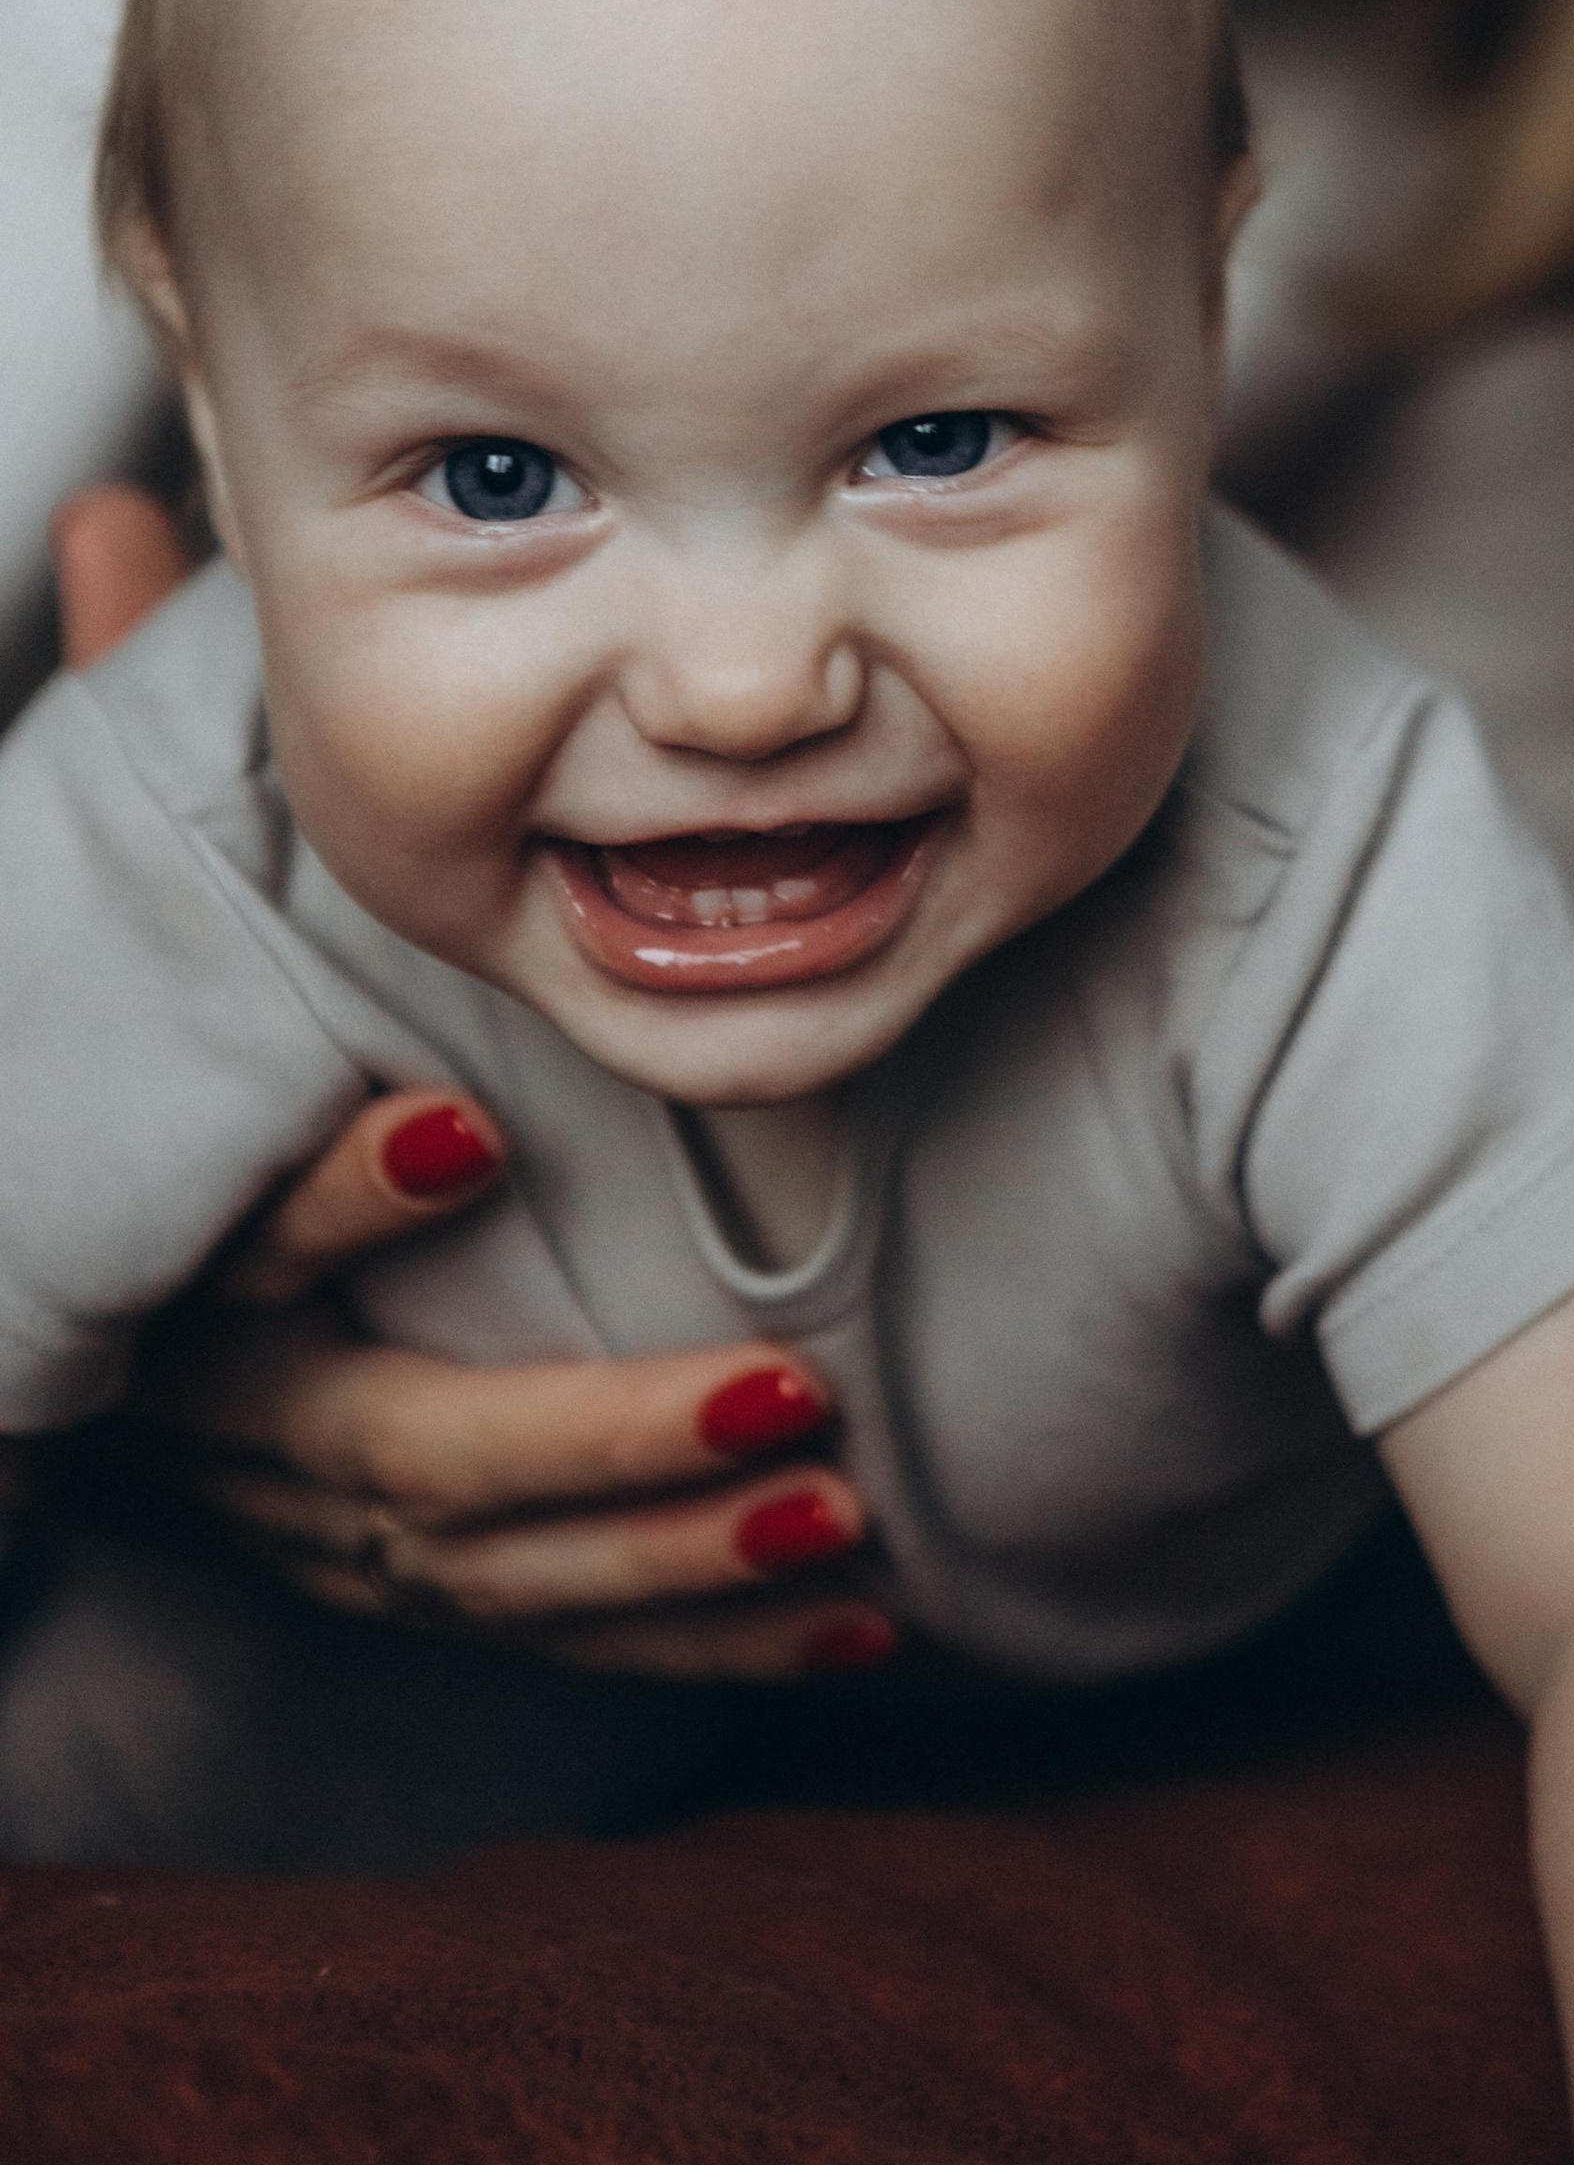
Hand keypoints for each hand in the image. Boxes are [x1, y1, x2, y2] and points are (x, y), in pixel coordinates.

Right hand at [51, 483, 891, 1683]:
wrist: (152, 1324)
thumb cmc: (205, 1083)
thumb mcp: (175, 935)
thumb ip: (158, 750)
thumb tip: (121, 516)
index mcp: (194, 1275)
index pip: (242, 1261)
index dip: (330, 1207)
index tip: (452, 1139)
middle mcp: (256, 1427)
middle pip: (407, 1469)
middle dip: (599, 1440)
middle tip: (789, 1396)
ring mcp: (343, 1529)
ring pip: (508, 1585)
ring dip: (683, 1555)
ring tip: (842, 1501)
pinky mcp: (438, 1589)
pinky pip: (578, 1648)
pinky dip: (715, 1637)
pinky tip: (861, 1618)